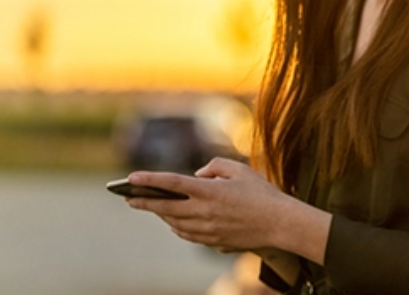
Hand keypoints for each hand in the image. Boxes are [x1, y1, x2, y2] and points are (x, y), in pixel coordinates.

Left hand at [124, 158, 329, 259]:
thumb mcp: (239, 169)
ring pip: (175, 224)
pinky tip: (173, 221)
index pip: (171, 184)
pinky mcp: (214, 242)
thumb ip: (214, 166)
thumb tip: (197, 175)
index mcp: (209, 191)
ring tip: (150, 207)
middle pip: (166, 208)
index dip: (149, 180)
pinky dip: (177, 227)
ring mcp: (208, 230)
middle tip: (128, 198)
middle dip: (144, 203)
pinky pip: (188, 235)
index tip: (130, 177)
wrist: (281, 224)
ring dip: (160, 215)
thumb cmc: (262, 193)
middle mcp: (205, 212)